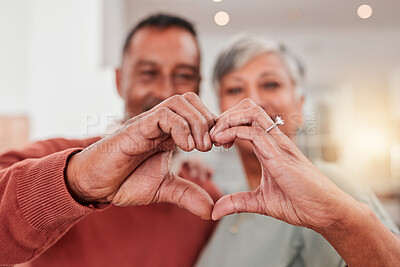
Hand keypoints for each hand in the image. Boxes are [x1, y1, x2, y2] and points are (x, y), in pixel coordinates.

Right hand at [66, 92, 216, 218]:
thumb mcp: (164, 189)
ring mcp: (148, 123)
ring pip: (180, 101)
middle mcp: (160, 123)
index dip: (215, 126)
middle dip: (208, 121)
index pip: (198, 113)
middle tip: (212, 146)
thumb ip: (188, 195)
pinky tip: (184, 147)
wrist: (95, 185)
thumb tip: (212, 210)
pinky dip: (180, 127)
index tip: (225, 146)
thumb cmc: (125, 182)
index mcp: (169, 133)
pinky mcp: (136, 128)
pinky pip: (163, 114)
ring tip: (199, 147)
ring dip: (197, 122)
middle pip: (191, 100)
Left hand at [210, 99, 357, 228]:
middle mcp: (275, 141)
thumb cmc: (300, 204)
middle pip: (249, 108)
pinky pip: (256, 133)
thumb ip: (237, 202)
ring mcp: (279, 146)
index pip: (247, 120)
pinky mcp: (281, 157)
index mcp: (270, 147)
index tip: (215, 140)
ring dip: (228, 120)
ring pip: (252, 113)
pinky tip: (223, 142)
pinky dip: (234, 132)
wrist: (326, 213)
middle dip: (226, 115)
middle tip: (212, 134)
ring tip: (215, 136)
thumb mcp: (260, 202)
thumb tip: (215, 211)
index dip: (227, 124)